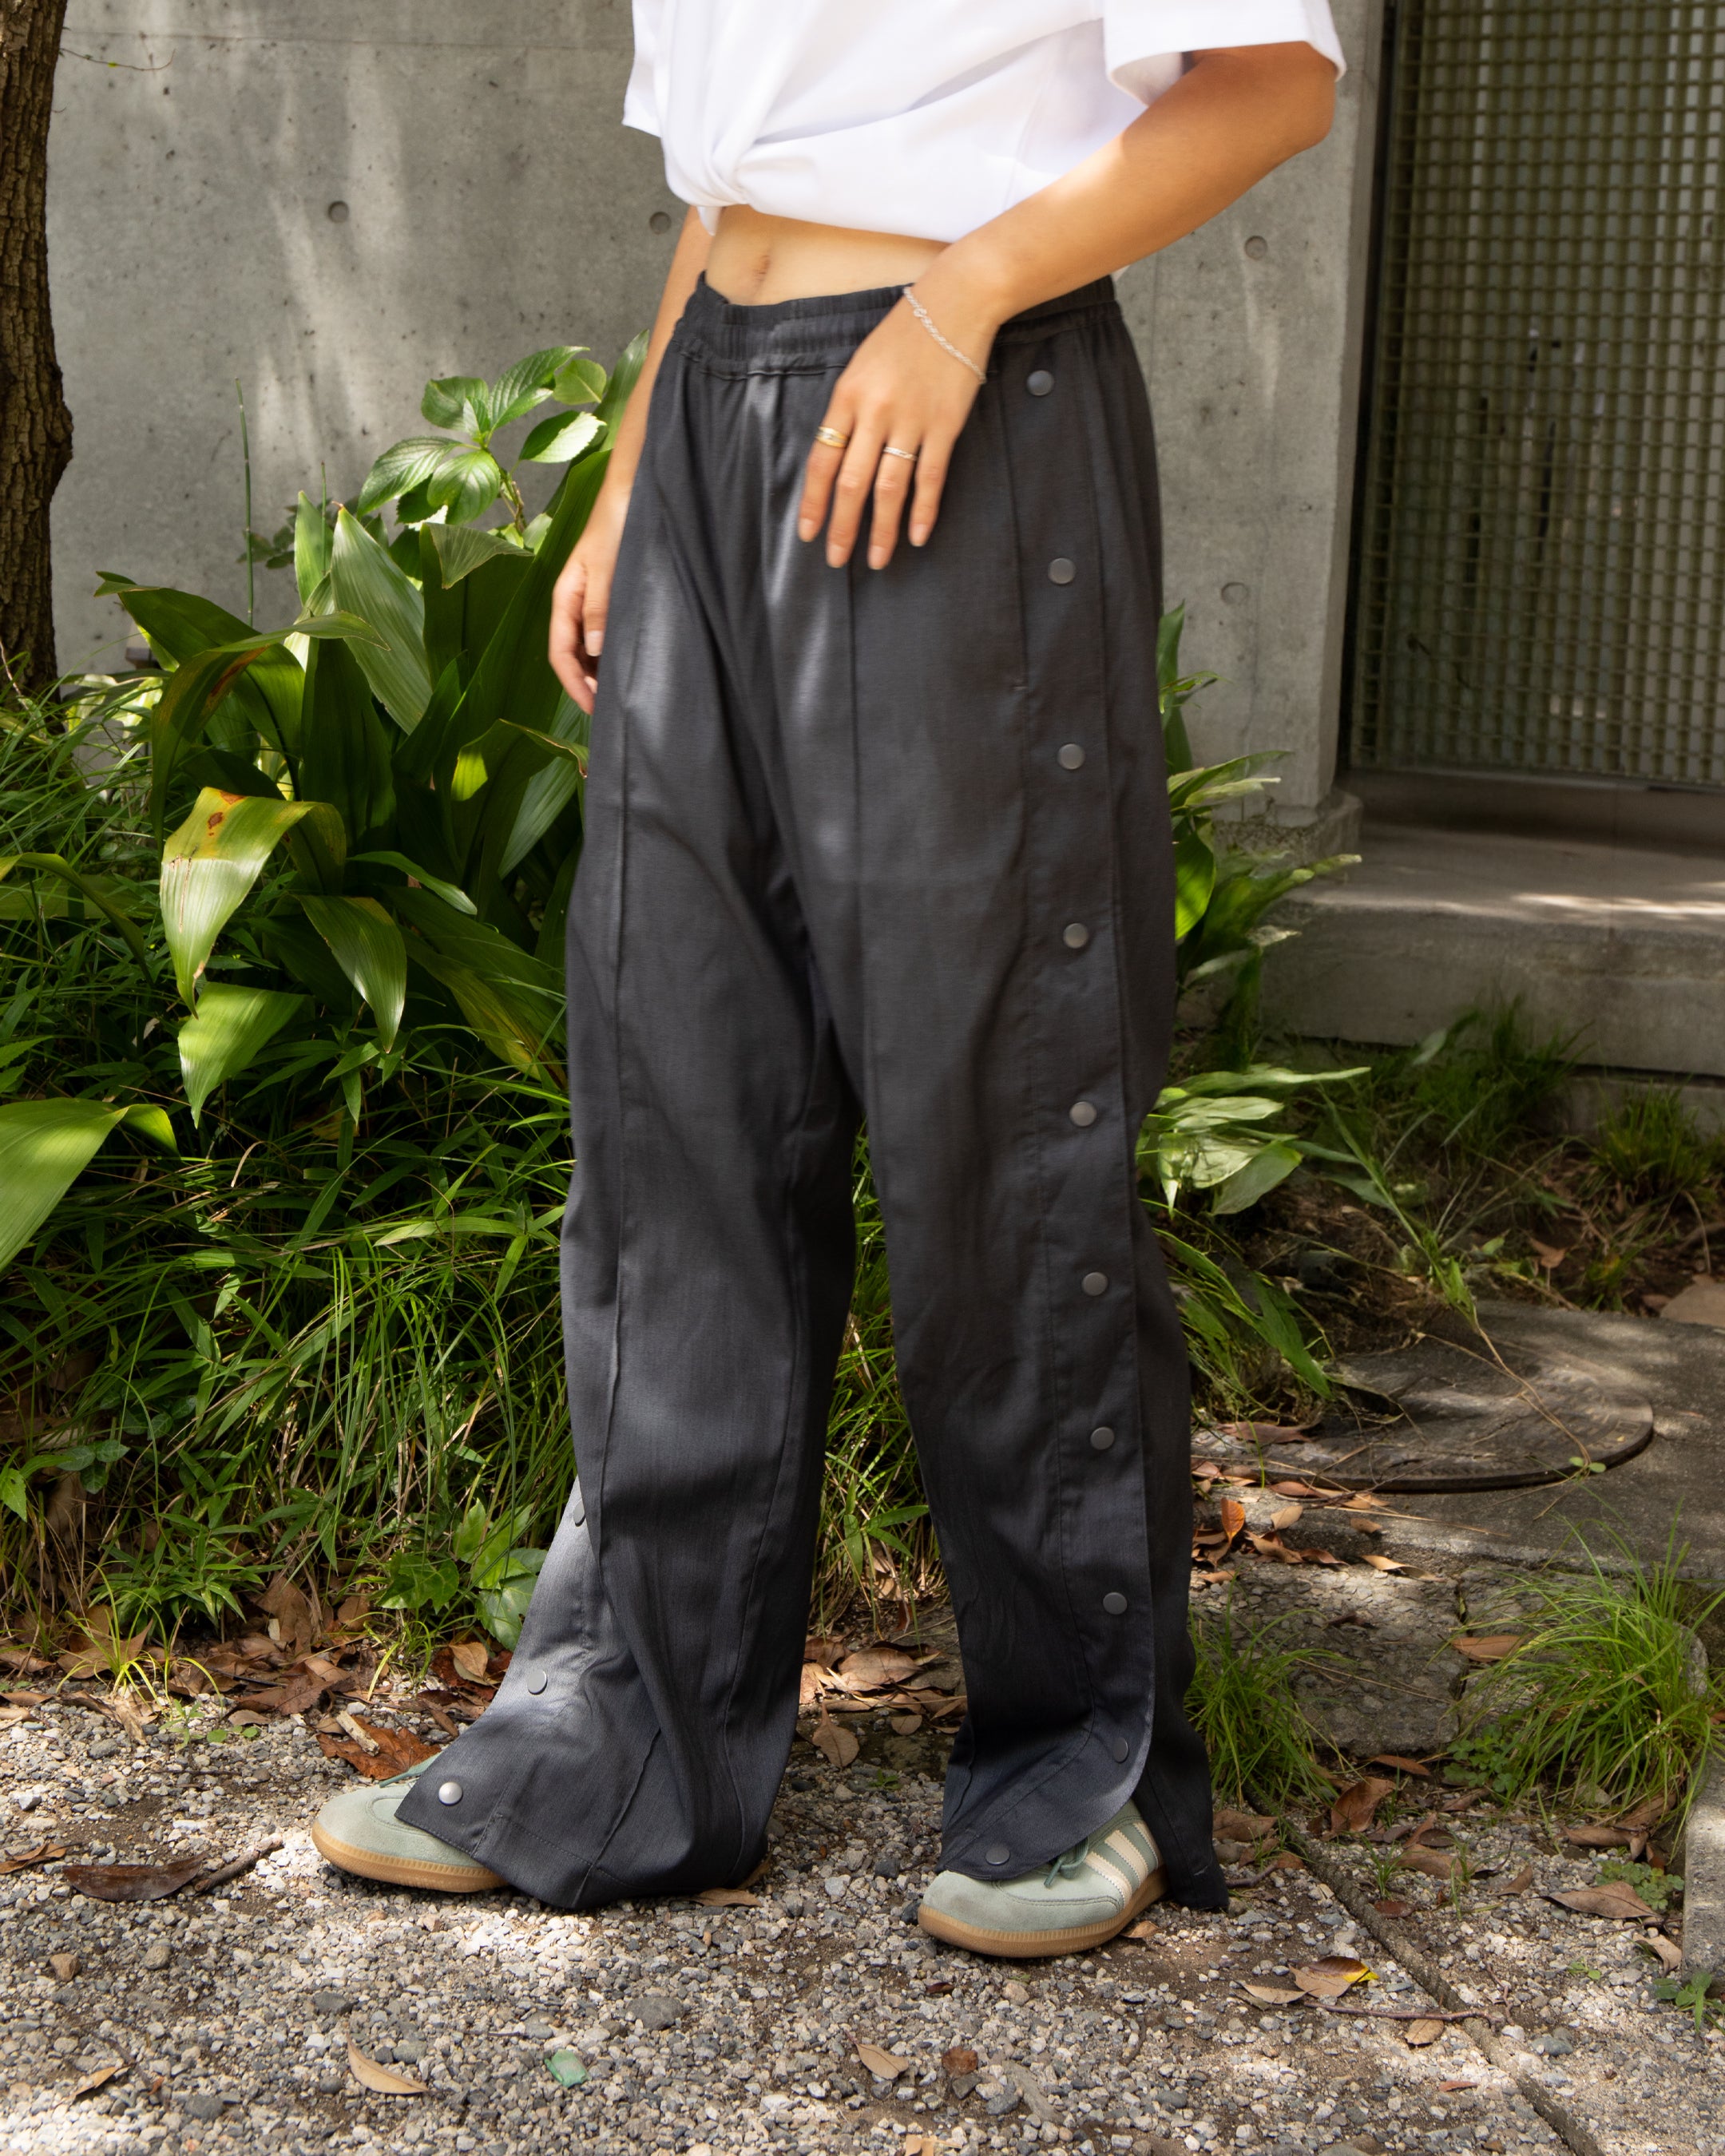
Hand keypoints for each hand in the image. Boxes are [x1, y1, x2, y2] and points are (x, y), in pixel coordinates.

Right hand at [549, 475, 632, 712]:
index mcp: (566, 596)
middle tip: (611, 713)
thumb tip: (594, 647)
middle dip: (587, 686)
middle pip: (573, 656)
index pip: (560, 651)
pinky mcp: (614, 598)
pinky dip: (614, 656)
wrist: (636, 490)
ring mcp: (595, 602)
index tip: (593, 707)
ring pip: (590, 649)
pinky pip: (608, 636)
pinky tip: (629, 668)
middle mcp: (577, 603)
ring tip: (620, 698)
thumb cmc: (618, 520)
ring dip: (601, 674)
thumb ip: (600, 605)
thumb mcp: (608, 564)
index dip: (574, 683)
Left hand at [798, 287, 995, 570]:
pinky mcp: (945, 425)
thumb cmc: (905, 333)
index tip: (808, 534)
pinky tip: (917, 536)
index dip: (814, 502)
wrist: (956, 302)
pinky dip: (923, 510)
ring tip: (877, 560)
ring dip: (882, 530)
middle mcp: (875, 412)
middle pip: (851, 483)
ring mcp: (912, 420)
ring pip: (889, 488)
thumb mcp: (862, 366)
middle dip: (842, 527)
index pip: (821, 461)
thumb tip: (839, 458)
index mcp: (847, 396)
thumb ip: (850, 410)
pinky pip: (930, 477)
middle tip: (836, 560)